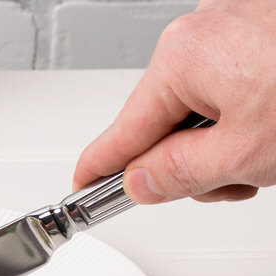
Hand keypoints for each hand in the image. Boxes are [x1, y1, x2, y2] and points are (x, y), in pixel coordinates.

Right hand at [72, 0, 275, 202]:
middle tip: (219, 184)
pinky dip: (238, 119)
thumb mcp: (244, 153)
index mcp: (185, 54)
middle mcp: (203, 31)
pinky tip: (266, 134)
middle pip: (164, 122)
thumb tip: (140, 181)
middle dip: (186, 163)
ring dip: (218, 147)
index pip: (124, 129)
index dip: (99, 167)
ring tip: (260, 160)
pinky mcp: (258, 34)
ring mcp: (233, 27)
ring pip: (197, 110)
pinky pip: (225, 89)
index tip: (81, 183)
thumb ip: (179, 172)